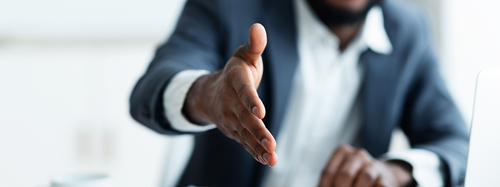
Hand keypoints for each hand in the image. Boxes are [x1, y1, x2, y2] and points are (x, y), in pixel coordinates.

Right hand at [182, 23, 277, 165]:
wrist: (210, 93)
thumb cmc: (236, 72)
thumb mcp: (244, 55)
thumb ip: (254, 45)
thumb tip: (258, 27)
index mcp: (235, 81)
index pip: (243, 91)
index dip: (251, 101)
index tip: (261, 111)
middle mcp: (230, 102)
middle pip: (244, 118)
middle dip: (257, 131)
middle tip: (271, 142)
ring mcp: (231, 119)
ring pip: (245, 134)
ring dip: (258, 146)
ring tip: (272, 156)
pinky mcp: (234, 131)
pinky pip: (245, 143)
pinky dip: (255, 152)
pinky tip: (267, 160)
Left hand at [319, 145, 415, 186]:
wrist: (382, 175)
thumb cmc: (353, 176)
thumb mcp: (339, 174)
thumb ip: (330, 181)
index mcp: (342, 151)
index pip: (328, 173)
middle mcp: (358, 155)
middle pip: (345, 175)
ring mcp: (373, 165)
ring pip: (365, 177)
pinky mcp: (385, 178)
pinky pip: (380, 185)